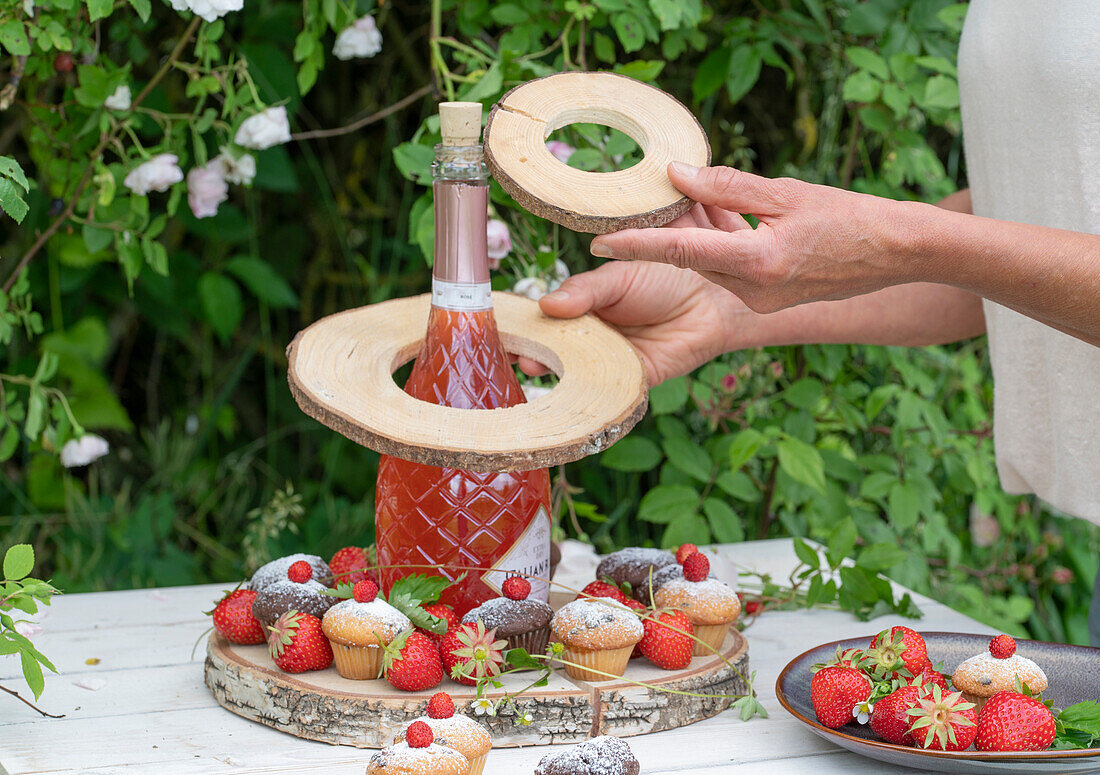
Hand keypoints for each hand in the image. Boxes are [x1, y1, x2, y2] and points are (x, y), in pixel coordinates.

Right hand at [520, 255, 741, 385]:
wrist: (711, 298)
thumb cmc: (665, 277)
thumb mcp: (618, 277)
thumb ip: (584, 290)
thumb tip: (546, 304)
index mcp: (582, 308)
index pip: (544, 318)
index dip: (523, 325)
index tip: (500, 327)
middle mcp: (590, 338)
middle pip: (553, 349)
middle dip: (531, 351)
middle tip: (513, 350)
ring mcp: (608, 361)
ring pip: (574, 371)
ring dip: (553, 371)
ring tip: (533, 363)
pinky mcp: (630, 381)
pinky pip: (604, 391)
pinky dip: (587, 393)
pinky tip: (571, 390)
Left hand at [589, 162, 922, 312]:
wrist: (897, 253)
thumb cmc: (849, 218)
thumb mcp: (786, 192)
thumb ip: (727, 186)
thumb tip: (676, 174)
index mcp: (757, 263)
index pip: (680, 252)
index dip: (636, 246)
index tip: (598, 242)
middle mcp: (754, 291)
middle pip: (693, 259)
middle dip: (668, 233)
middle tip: (647, 201)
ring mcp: (762, 301)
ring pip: (710, 265)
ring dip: (698, 237)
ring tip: (691, 200)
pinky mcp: (769, 300)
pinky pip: (730, 271)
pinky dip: (722, 246)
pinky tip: (725, 218)